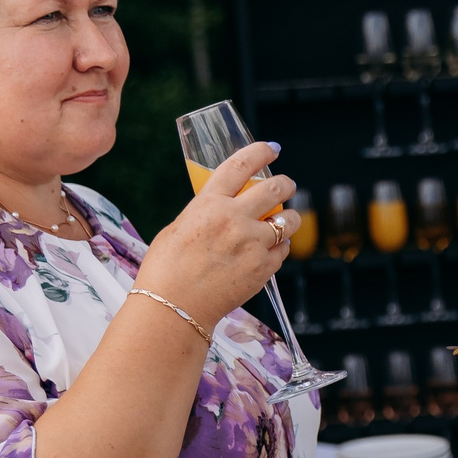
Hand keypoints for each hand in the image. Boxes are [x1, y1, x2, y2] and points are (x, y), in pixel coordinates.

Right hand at [135, 141, 299, 331]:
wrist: (173, 308)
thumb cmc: (167, 269)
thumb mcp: (179, 227)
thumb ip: (206, 212)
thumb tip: (225, 206)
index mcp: (209, 204)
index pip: (241, 165)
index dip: (261, 152)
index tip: (272, 149)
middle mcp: (234, 219)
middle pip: (275, 189)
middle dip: (285, 184)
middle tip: (286, 185)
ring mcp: (252, 244)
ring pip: (289, 221)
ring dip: (290, 218)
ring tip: (284, 221)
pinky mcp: (263, 268)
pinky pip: (283, 250)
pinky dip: (279, 248)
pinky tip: (269, 250)